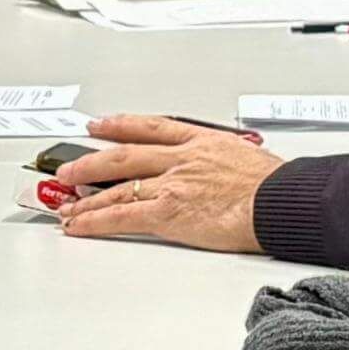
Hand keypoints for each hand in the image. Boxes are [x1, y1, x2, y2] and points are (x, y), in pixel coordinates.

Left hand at [53, 114, 283, 252]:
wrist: (282, 202)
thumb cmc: (277, 187)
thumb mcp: (250, 157)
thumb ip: (226, 161)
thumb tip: (227, 171)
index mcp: (202, 141)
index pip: (151, 127)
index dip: (120, 124)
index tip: (100, 124)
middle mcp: (181, 159)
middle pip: (123, 155)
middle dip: (89, 161)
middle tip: (67, 167)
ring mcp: (171, 184)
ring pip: (116, 188)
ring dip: (86, 198)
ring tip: (66, 204)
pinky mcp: (167, 212)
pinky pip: (121, 216)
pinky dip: (95, 221)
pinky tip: (79, 225)